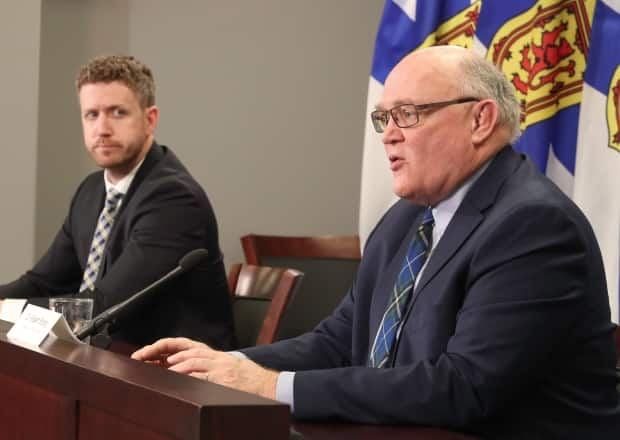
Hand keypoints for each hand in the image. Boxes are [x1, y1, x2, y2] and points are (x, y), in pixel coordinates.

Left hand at [132, 337, 278, 399]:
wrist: (269, 386)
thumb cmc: (248, 381)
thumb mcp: (226, 370)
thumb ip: (205, 370)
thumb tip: (179, 373)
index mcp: (213, 355)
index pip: (184, 345)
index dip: (163, 347)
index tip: (145, 353)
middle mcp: (215, 356)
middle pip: (183, 347)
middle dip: (159, 349)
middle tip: (141, 356)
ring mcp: (219, 365)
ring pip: (191, 357)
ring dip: (172, 362)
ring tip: (158, 366)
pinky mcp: (223, 376)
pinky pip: (201, 372)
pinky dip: (187, 371)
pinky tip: (176, 374)